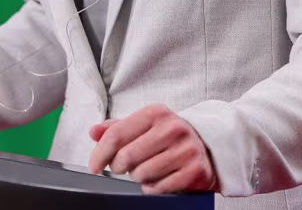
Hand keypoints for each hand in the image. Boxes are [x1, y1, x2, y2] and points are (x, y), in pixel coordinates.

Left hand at [88, 104, 216, 193]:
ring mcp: (185, 150)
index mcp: (156, 113)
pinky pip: (159, 188)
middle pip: (127, 157)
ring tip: (145, 171)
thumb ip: (118, 128)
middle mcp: (172, 128)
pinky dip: (152, 188)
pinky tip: (158, 179)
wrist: (207, 147)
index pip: (116, 134)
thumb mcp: (145, 126)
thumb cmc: (169, 137)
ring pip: (142, 174)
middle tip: (122, 168)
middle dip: (119, 167)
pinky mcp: (194, 171)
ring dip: (137, 178)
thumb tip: (94, 131)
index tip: (95, 166)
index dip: (100, 153)